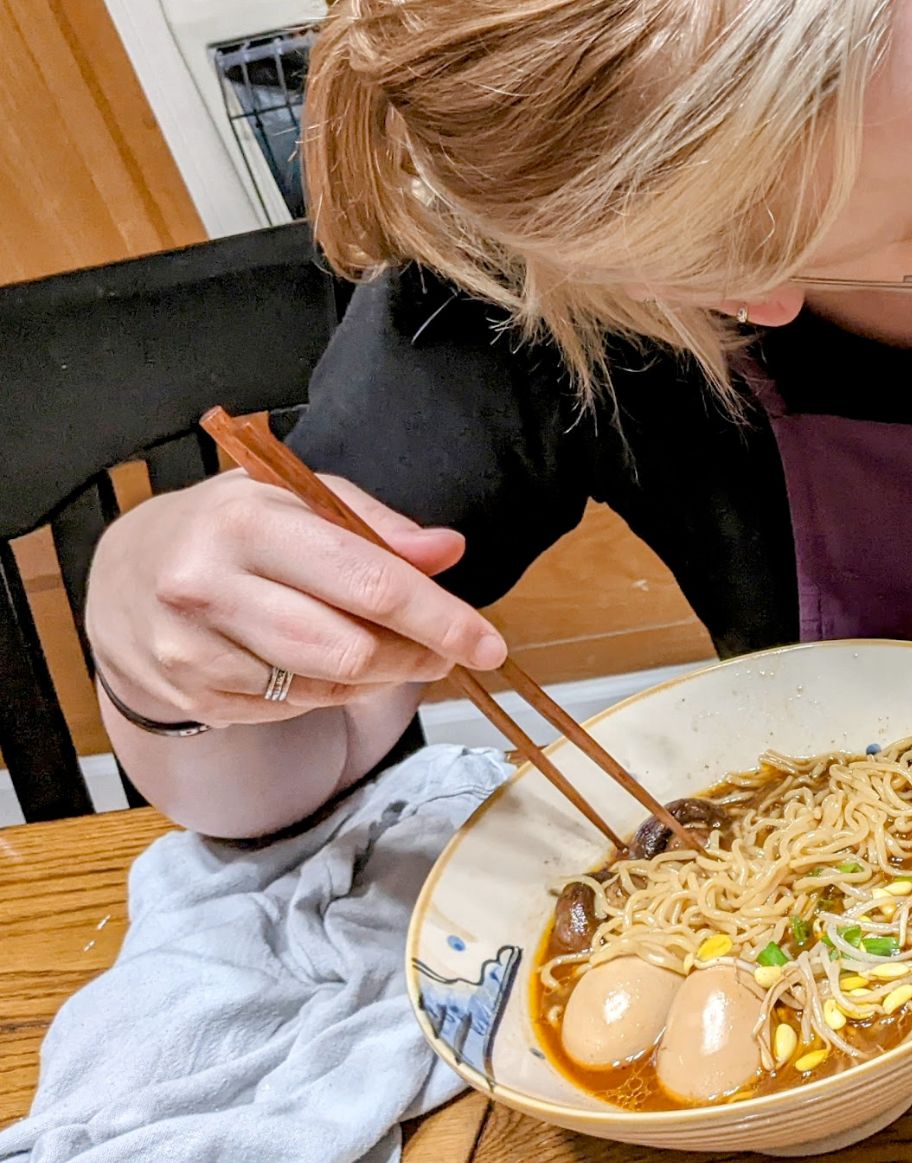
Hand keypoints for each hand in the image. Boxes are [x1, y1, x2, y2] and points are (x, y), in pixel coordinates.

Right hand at [85, 469, 505, 728]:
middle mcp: (209, 588)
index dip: (440, 619)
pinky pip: (292, 708)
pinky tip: (325, 662)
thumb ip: (377, 526)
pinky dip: (329, 691)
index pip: (366, 582)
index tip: (488, 644)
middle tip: (445, 651)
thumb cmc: (233, 527)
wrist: (127, 572)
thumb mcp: (298, 498)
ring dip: (378, 676)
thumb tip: (447, 551)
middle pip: (350, 650)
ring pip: (325, 687)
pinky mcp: (191, 697)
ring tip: (388, 650)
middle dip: (416, 656)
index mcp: (246, 525)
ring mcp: (192, 652)